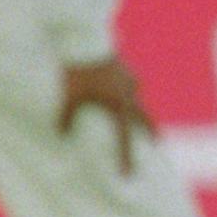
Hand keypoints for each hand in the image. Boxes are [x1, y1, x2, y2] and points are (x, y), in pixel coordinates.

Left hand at [58, 57, 154, 177]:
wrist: (85, 40)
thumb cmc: (78, 72)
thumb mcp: (68, 97)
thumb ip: (64, 118)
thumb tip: (60, 135)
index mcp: (119, 107)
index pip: (124, 139)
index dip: (126, 159)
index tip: (129, 175)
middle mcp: (130, 95)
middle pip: (145, 118)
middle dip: (150, 131)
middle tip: (157, 142)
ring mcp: (130, 79)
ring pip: (135, 96)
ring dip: (134, 105)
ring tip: (127, 108)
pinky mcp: (124, 66)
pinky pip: (127, 80)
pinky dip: (123, 86)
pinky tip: (113, 81)